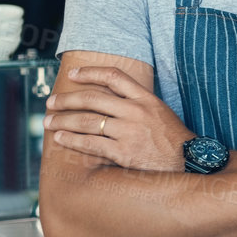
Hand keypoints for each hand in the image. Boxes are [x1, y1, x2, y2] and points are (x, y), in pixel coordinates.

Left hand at [45, 65, 194, 172]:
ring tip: (48, 122)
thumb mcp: (159, 112)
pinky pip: (91, 144)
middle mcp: (136, 112)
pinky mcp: (124, 152)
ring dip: (63, 121)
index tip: (73, 74)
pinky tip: (60, 139)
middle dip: (67, 99)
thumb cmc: (172, 140)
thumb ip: (136, 103)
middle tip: (51, 102)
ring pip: (87, 121)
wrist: (188, 163)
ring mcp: (129, 132)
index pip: (114, 76)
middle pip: (93, 98)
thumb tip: (107, 100)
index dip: (90, 73)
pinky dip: (72, 140)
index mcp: (146, 99)